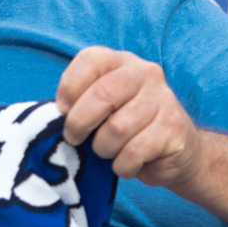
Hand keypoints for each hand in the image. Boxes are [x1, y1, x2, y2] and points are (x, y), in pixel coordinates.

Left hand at [56, 46, 200, 186]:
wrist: (174, 152)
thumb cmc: (125, 129)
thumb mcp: (100, 108)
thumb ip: (79, 103)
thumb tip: (53, 116)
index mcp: (120, 62)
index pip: (90, 60)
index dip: (69, 88)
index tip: (62, 111)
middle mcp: (144, 73)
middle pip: (102, 94)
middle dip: (79, 123)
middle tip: (74, 139)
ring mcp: (163, 99)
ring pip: (117, 128)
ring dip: (103, 149)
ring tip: (109, 151)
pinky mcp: (173, 128)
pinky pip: (133, 152)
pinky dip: (122, 166)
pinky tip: (126, 164)